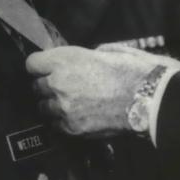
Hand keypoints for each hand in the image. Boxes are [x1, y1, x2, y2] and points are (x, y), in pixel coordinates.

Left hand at [26, 45, 164, 135]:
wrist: (148, 98)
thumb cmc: (132, 69)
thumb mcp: (108, 51)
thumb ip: (86, 56)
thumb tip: (82, 61)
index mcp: (65, 60)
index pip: (32, 63)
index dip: (41, 65)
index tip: (49, 67)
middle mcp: (57, 83)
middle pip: (36, 86)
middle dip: (48, 85)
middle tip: (65, 85)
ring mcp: (63, 108)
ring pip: (44, 107)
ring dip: (54, 104)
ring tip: (71, 103)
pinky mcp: (71, 128)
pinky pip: (57, 124)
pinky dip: (65, 120)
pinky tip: (79, 115)